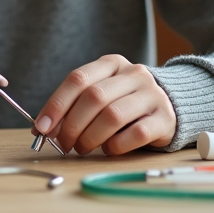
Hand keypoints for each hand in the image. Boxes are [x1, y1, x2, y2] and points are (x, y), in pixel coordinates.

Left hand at [34, 55, 176, 155]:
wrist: (171, 105)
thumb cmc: (125, 102)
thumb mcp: (102, 94)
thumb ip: (75, 106)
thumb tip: (42, 128)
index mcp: (112, 63)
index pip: (78, 79)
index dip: (56, 104)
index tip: (42, 128)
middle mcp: (133, 74)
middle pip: (94, 97)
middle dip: (72, 125)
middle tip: (63, 144)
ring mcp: (152, 95)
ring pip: (113, 116)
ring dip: (90, 137)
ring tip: (82, 148)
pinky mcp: (165, 118)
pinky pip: (135, 134)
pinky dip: (116, 146)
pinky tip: (109, 149)